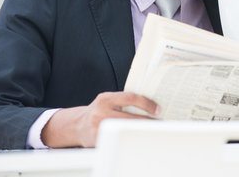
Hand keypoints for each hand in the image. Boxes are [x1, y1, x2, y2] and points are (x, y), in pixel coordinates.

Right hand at [41, 91, 158, 147]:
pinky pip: (118, 139)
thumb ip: (123, 101)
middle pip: (131, 117)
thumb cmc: (98, 111)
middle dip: (148, 121)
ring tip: (152, 131)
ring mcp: (99, 127)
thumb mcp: (108, 101)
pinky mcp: (98, 140)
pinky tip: (138, 139)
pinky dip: (130, 139)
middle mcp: (101, 112)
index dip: (147, 104)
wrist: (77, 125)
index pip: (131, 98)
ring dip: (141, 131)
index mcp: (106, 99)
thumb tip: (150, 104)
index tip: (158, 109)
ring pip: (126, 130)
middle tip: (161, 123)